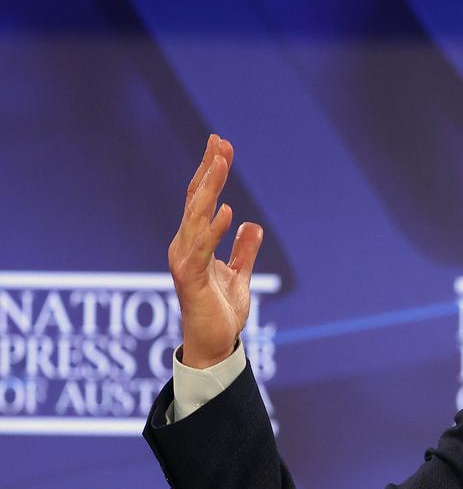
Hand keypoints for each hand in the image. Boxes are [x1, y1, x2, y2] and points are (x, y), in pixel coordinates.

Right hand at [168, 134, 263, 368]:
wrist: (215, 346)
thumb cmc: (222, 313)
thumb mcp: (240, 276)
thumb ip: (243, 251)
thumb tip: (252, 225)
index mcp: (196, 243)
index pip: (202, 200)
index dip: (210, 172)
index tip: (221, 144)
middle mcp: (185, 246)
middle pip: (196, 200)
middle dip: (208, 170)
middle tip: (220, 142)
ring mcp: (185, 261)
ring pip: (196, 217)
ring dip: (209, 190)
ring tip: (220, 164)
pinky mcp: (190, 279)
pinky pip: (202, 250)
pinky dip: (213, 230)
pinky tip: (226, 211)